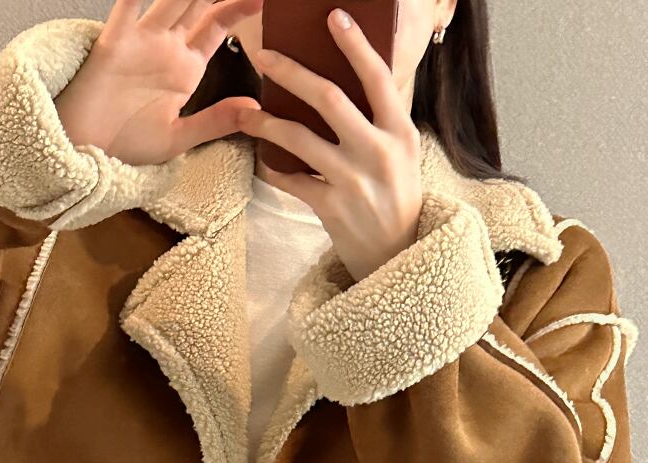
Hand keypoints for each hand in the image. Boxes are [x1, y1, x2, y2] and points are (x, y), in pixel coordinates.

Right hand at [53, 0, 264, 164]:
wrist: (90, 153)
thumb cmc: (130, 145)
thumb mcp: (181, 138)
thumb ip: (215, 121)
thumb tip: (254, 109)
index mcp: (186, 68)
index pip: (216, 25)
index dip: (236, 8)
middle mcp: (166, 47)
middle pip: (195, 3)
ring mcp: (141, 40)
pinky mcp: (115, 42)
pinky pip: (126, 8)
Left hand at [238, 7, 423, 283]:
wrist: (397, 253)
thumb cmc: (395, 193)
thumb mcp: (401, 152)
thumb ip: (379, 117)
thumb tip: (343, 73)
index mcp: (399, 131)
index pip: (377, 77)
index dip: (355, 45)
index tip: (334, 17)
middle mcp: (378, 152)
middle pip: (329, 98)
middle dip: (291, 72)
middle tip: (263, 55)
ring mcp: (353, 181)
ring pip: (299, 138)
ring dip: (266, 122)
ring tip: (246, 114)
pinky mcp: (332, 208)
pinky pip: (291, 179)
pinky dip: (273, 168)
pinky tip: (262, 159)